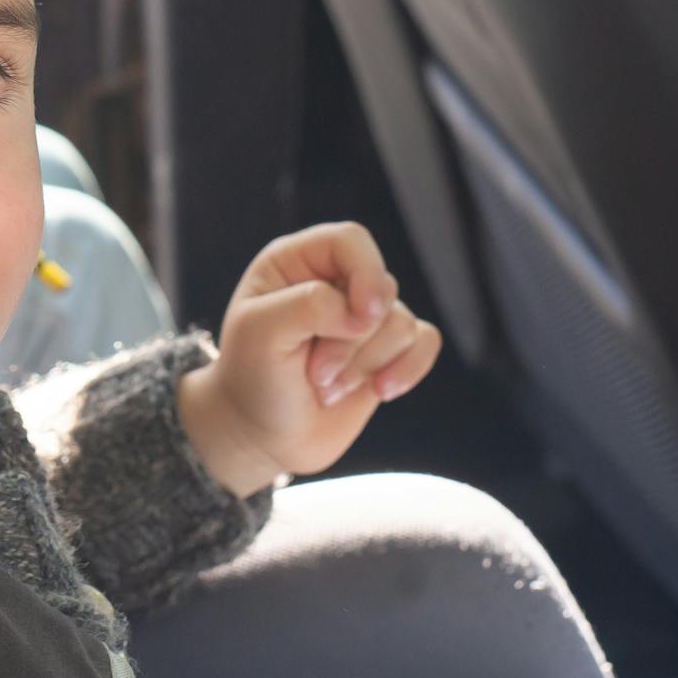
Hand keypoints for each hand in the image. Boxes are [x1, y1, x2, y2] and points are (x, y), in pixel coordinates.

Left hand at [176, 221, 442, 498]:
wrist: (263, 437)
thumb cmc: (252, 377)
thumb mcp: (261, 333)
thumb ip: (311, 305)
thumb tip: (365, 312)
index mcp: (297, 262)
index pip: (350, 241)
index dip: (365, 273)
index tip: (360, 318)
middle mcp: (334, 281)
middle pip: (381, 287)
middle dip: (353, 340)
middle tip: (315, 373)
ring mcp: (364, 317)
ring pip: (403, 322)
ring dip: (366, 365)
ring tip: (327, 388)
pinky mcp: (388, 351)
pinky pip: (426, 342)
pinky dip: (408, 369)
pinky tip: (380, 391)